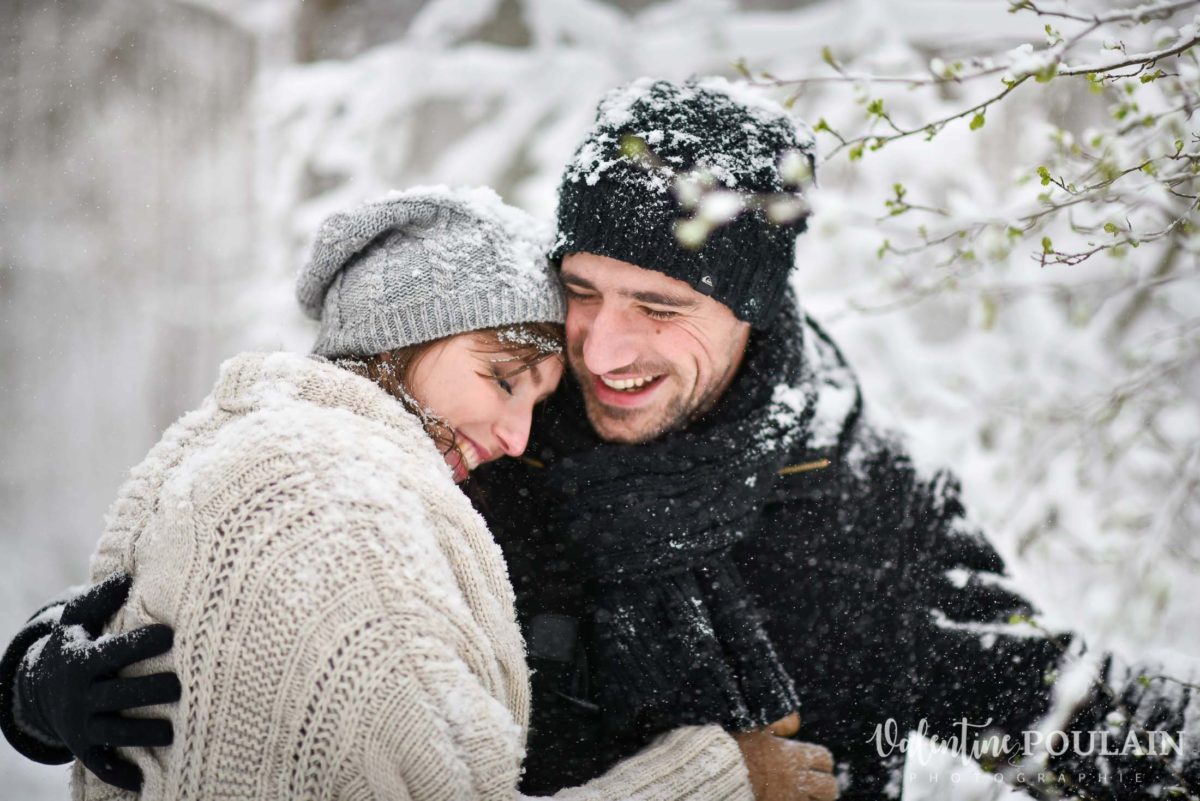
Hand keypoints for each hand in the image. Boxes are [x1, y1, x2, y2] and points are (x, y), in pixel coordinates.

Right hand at [16, 572, 180, 790]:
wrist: (40, 686)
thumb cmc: (75, 643)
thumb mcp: (77, 618)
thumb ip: (100, 597)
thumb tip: (128, 574)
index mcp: (82, 660)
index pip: (113, 652)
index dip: (140, 643)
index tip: (170, 634)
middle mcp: (80, 694)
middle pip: (119, 694)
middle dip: (150, 690)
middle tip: (182, 684)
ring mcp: (82, 723)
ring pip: (116, 731)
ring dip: (145, 733)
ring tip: (175, 730)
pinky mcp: (85, 746)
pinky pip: (102, 764)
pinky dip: (122, 774)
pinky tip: (145, 779)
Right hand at [734, 714, 837, 800]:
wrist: (719, 773)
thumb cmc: (736, 748)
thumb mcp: (758, 728)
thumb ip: (780, 724)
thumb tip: (796, 721)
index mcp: (794, 755)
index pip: (825, 759)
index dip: (822, 761)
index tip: (815, 762)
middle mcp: (797, 778)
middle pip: (829, 787)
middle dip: (825, 784)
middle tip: (817, 783)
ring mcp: (790, 797)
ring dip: (815, 798)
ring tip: (807, 794)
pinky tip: (792, 799)